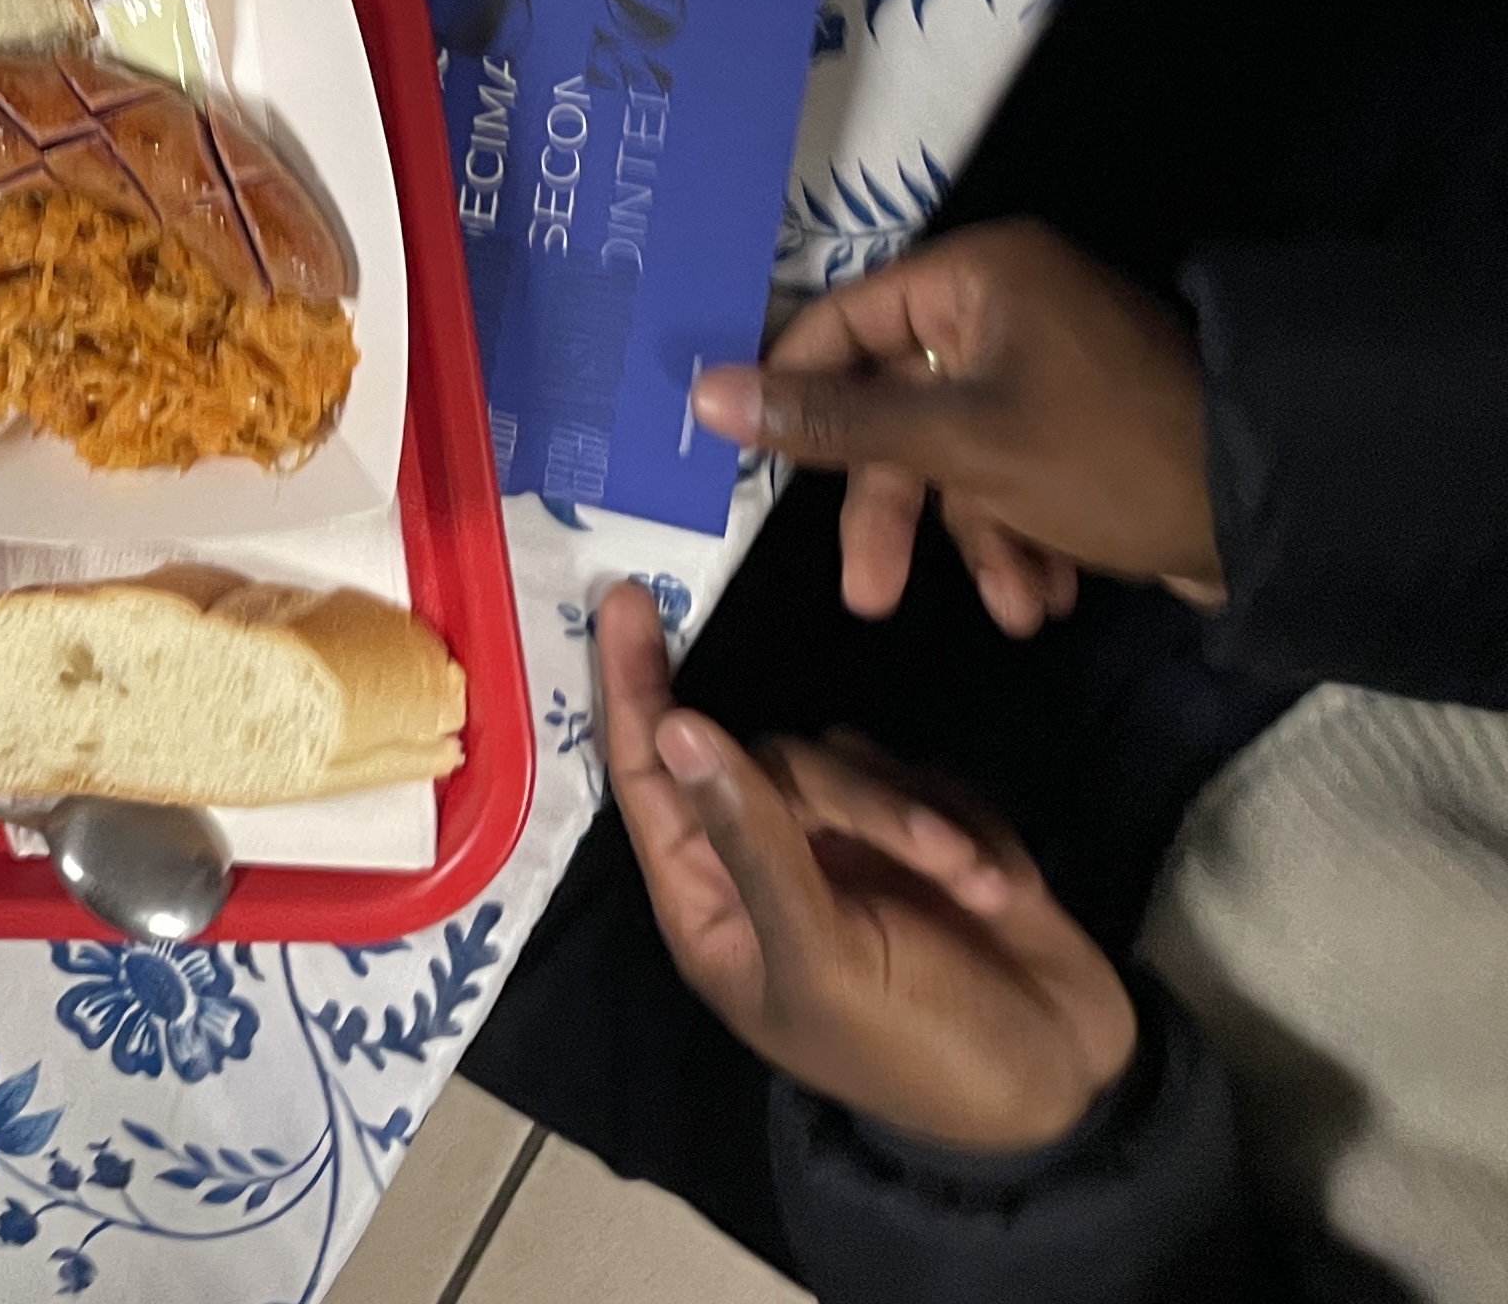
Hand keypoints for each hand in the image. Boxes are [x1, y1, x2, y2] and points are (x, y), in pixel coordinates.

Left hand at [594, 583, 1137, 1152]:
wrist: (1066, 1088)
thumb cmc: (919, 1051)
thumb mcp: (826, 959)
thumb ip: (754, 839)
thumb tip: (678, 726)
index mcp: (715, 907)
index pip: (651, 780)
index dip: (632, 691)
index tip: (622, 601)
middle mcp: (768, 865)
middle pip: (768, 762)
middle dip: (856, 800)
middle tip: (937, 861)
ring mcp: (846, 848)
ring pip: (847, 763)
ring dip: (919, 821)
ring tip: (983, 889)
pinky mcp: (924, 834)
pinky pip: (918, 779)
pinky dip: (963, 825)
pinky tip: (1002, 887)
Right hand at [689, 219, 1218, 634]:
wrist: (1280, 513)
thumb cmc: (1104, 455)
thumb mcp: (956, 444)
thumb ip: (827, 421)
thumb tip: (701, 392)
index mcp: (974, 278)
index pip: (838, 323)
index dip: (790, 396)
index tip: (744, 469)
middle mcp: (1006, 308)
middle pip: (898, 405)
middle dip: (898, 512)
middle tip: (870, 596)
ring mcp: (1047, 367)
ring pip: (957, 454)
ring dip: (972, 540)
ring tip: (1014, 612)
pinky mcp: (1082, 425)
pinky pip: (1014, 471)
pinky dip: (1020, 536)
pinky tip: (1044, 598)